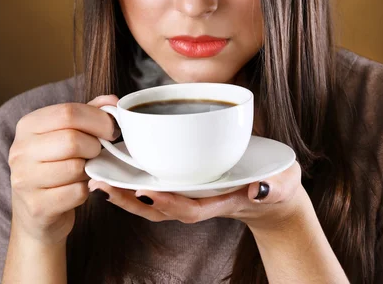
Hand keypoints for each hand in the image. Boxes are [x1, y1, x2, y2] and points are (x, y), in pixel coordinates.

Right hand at [8, 95, 119, 244]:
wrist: (36, 213)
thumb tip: (113, 102)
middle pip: (72, 140)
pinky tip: (78, 189)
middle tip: (97, 153)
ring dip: (90, 170)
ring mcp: (24, 179)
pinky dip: (86, 190)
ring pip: (75, 167)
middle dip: (95, 147)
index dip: (98, 120)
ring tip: (85, 171)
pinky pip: (77, 192)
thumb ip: (89, 114)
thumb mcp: (67, 134)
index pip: (68, 112)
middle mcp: (20, 150)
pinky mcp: (37, 206)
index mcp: (28, 125)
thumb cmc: (56, 167)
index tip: (112, 130)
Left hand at [88, 160, 302, 230]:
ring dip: (126, 194)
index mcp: (221, 202)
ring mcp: (191, 196)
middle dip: (132, 201)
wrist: (272, 193)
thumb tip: (260, 189)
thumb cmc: (276, 185)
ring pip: (153, 202)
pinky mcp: (187, 186)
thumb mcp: (283, 183)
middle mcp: (200, 202)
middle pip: (161, 209)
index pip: (191, 209)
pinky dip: (136, 185)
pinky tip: (118, 173)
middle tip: (103, 186)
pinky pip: (157, 189)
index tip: (148, 192)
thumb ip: (275, 186)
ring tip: (99, 182)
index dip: (169, 204)